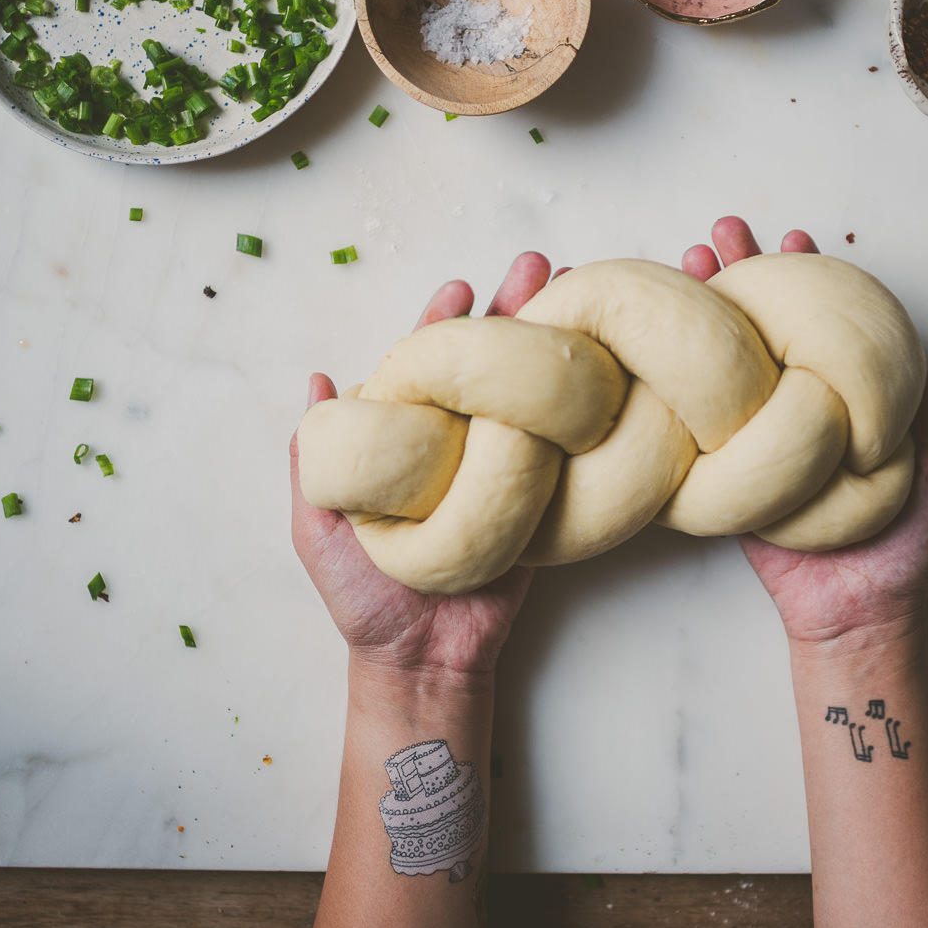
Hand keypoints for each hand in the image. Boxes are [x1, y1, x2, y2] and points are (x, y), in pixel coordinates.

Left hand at [289, 253, 556, 678]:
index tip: (459, 287)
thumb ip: (316, 459)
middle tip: (540, 266)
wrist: (420, 660)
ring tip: (587, 302)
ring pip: (533, 397)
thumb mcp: (318, 526)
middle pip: (490, 366)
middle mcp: (461, 445)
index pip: (427, 365)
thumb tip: (317, 382)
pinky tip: (610, 375)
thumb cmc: (363, 599)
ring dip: (560, 348)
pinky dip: (588, 414)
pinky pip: (567, 454)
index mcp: (410, 441)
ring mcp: (507, 471)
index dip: (442, 322)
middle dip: (515, 312)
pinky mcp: (545, 505)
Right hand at [682, 218, 927, 657]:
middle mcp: (792, 408)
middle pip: (761, 327)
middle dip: (740, 274)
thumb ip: (922, 411)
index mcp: (839, 400)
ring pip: (723, 361)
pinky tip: (659, 340)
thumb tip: (914, 351)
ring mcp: (753, 437)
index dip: (806, 278)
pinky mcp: (722, 471)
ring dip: (701, 310)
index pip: (818, 323)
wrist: (857, 615)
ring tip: (684, 260)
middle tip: (719, 232)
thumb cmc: (902, 550)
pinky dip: (674, 376)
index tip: (794, 236)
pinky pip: (695, 418)